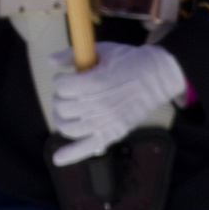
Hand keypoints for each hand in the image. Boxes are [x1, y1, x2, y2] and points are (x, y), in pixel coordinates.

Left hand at [47, 41, 185, 163]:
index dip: (60, 80)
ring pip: (68, 127)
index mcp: (95, 82)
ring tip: (66, 111)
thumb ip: (73, 55)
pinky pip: (88, 148)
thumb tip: (51, 61)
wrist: (158, 76)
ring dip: (61, 119)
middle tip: (69, 92)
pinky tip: (57, 159)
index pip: (61, 86)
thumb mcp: (102, 50)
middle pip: (62, 107)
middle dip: (60, 97)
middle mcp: (98, 105)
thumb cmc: (129, 61)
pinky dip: (71, 155)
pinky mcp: (113, 133)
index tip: (66, 77)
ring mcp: (106, 122)